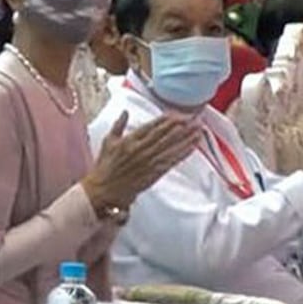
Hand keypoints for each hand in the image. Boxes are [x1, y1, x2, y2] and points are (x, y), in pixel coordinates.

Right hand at [82, 112, 199, 215]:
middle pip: (165, 135)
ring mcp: (149, 162)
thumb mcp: (108, 142)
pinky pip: (171, 161)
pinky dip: (183, 153)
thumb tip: (125, 113)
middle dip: (181, 126)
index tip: (178, 114)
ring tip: (198, 130)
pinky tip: (193, 147)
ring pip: (171, 147)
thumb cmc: (104, 167)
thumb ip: (118, 126)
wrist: (104, 190)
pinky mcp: (154, 173)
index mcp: (130, 140)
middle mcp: (142, 149)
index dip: (166, 120)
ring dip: (186, 138)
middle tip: (194, 118)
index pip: (152, 127)